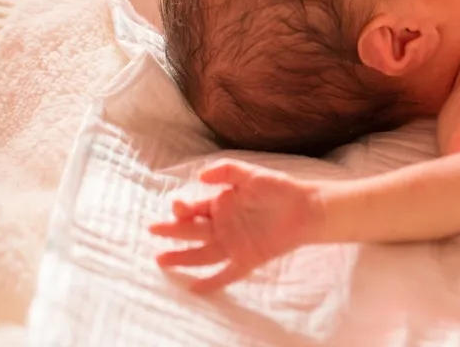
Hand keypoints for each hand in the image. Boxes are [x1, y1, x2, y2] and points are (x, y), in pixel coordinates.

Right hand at [151, 160, 322, 292]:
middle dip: (172, 232)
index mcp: (220, 205)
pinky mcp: (247, 259)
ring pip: (202, 254)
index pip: (193, 210)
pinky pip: (226, 274)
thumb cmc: (279, 188)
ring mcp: (233, 244)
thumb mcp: (251, 174)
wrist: (307, 207)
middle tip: (152, 230)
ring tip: (162, 260)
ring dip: (182, 258)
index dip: (182, 208)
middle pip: (192, 232)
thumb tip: (199, 175)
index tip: (178, 206)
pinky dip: (211, 282)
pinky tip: (195, 288)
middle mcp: (222, 226)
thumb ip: (226, 171)